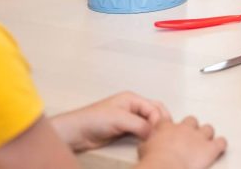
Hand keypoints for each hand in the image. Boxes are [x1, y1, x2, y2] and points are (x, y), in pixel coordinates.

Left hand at [51, 91, 168, 151]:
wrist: (76, 133)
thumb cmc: (94, 120)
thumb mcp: (120, 119)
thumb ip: (139, 124)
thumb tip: (154, 133)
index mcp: (132, 99)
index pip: (154, 107)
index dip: (159, 119)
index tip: (159, 132)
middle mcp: (132, 107)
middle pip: (154, 112)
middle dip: (160, 122)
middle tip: (165, 135)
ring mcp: (128, 119)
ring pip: (149, 123)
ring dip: (154, 130)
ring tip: (158, 140)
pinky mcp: (124, 130)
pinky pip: (141, 131)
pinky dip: (146, 136)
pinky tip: (148, 142)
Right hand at [137, 116, 225, 168]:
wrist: (165, 167)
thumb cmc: (153, 160)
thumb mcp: (143, 149)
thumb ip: (147, 143)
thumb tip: (146, 146)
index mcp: (167, 128)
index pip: (168, 121)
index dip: (170, 127)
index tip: (170, 131)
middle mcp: (184, 128)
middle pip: (191, 121)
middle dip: (191, 128)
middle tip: (188, 138)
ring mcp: (199, 137)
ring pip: (208, 129)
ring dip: (206, 135)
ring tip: (204, 142)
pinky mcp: (210, 148)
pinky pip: (221, 142)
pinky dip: (221, 145)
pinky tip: (219, 147)